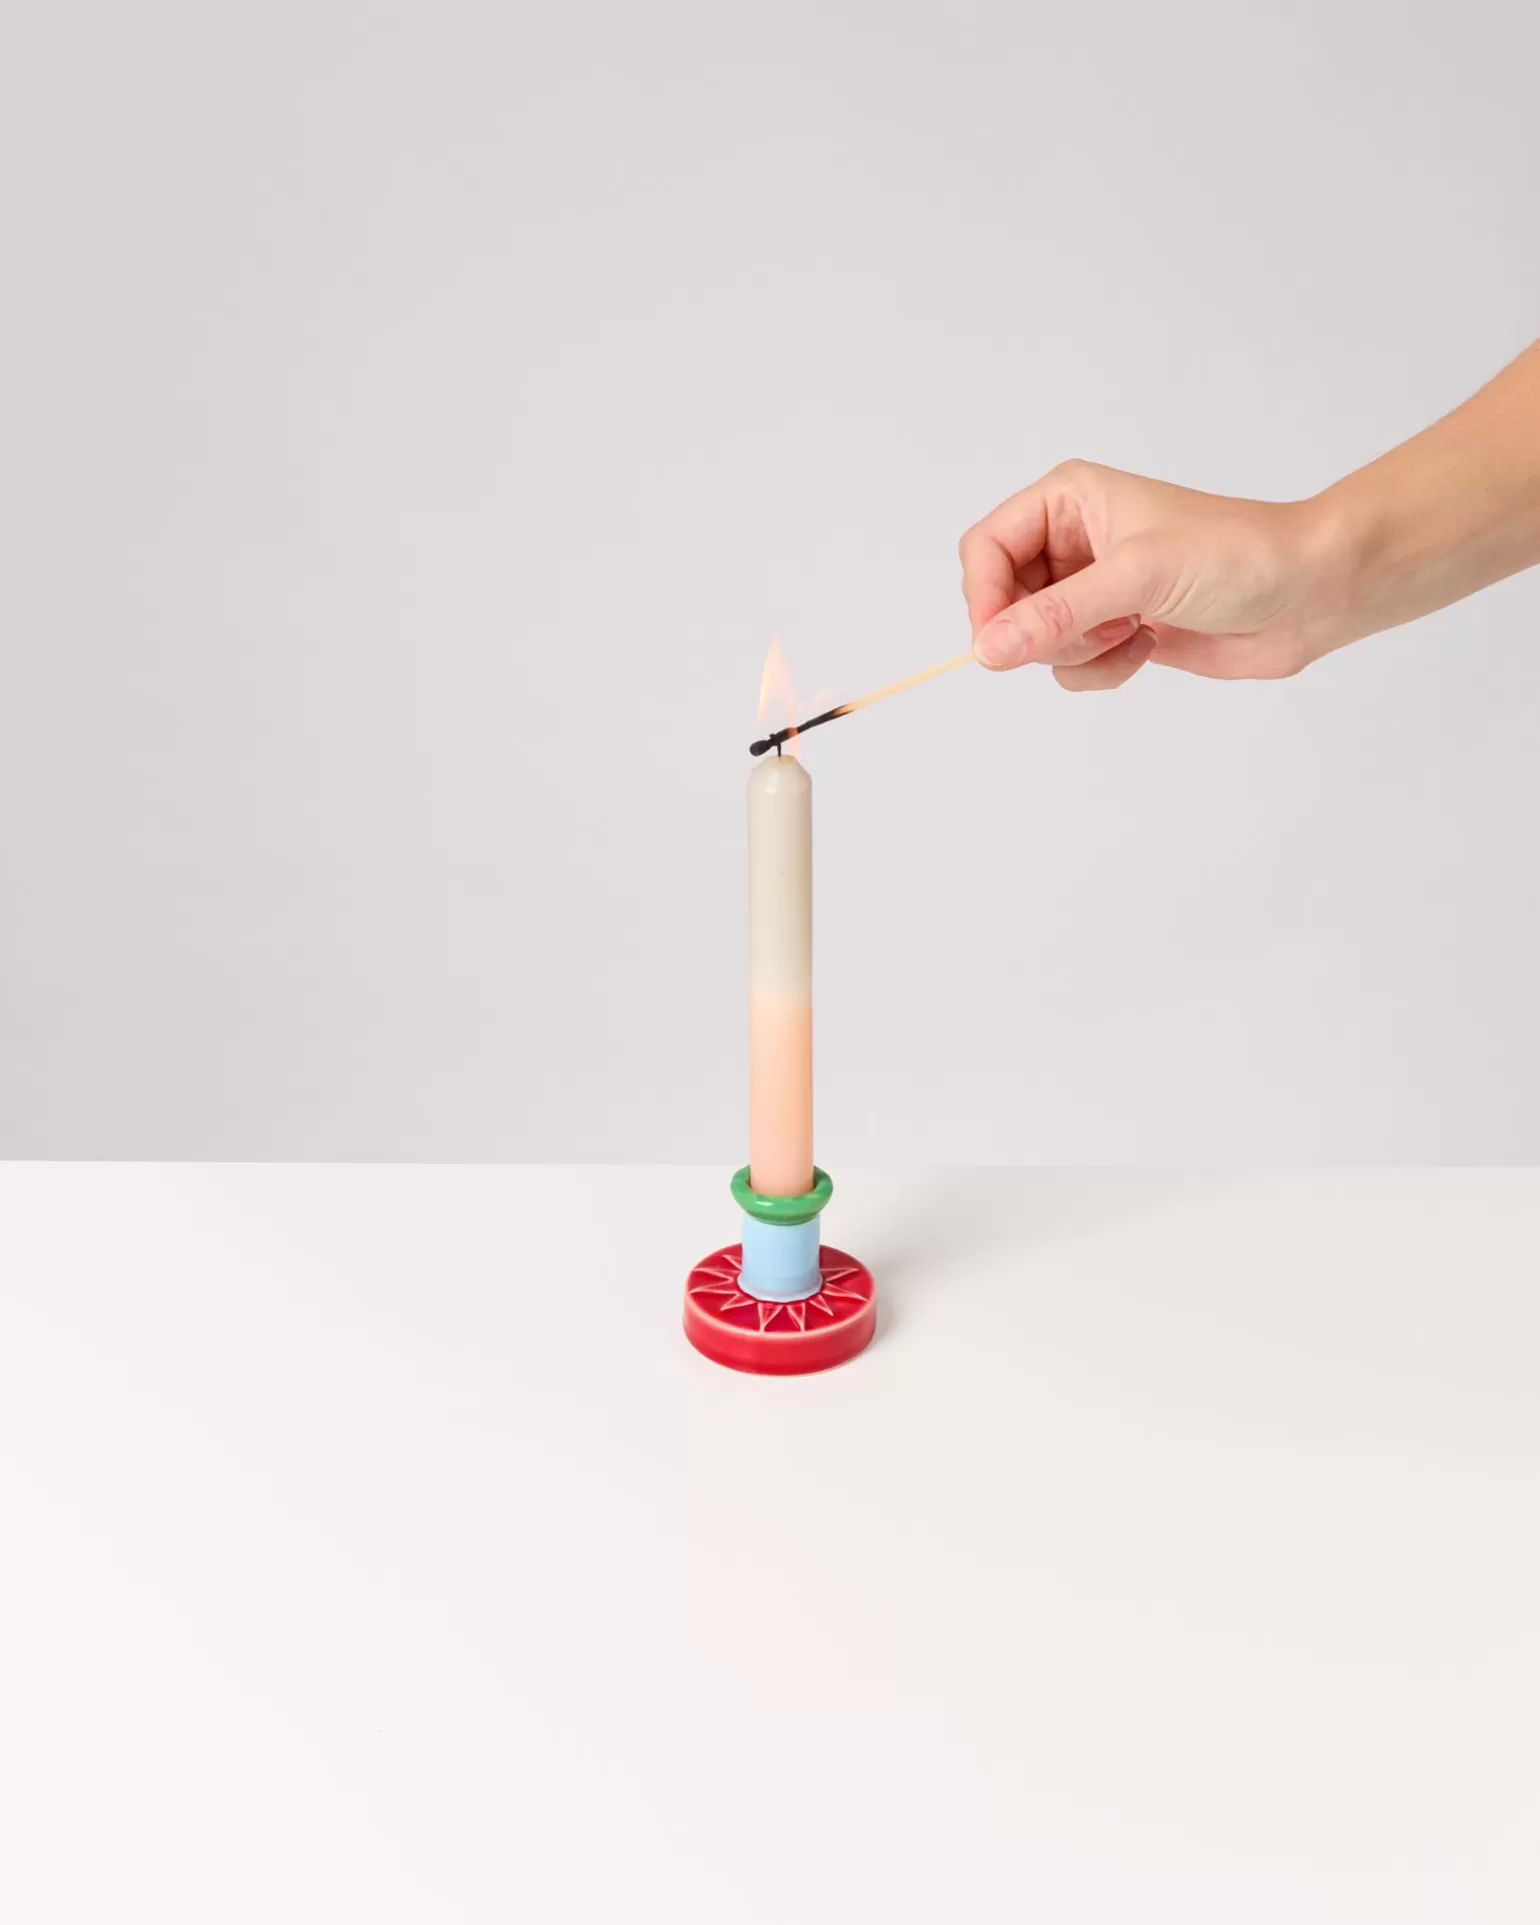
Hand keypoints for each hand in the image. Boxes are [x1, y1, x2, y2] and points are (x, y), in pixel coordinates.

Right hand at [959, 461, 1348, 690]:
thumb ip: (1057, 613)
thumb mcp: (1138, 577)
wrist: (1308, 591)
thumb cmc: (1235, 555)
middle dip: (1040, 629)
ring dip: (1076, 651)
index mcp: (1067, 500)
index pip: (986, 548)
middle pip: (1002, 600)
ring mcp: (1093, 588)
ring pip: (1033, 640)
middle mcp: (1071, 540)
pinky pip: (1069, 665)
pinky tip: (1147, 644)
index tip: (1002, 640)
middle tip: (1092, 628)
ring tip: (1129, 632)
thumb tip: (987, 649)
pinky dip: (1101, 668)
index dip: (984, 596)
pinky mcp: (1113, 629)